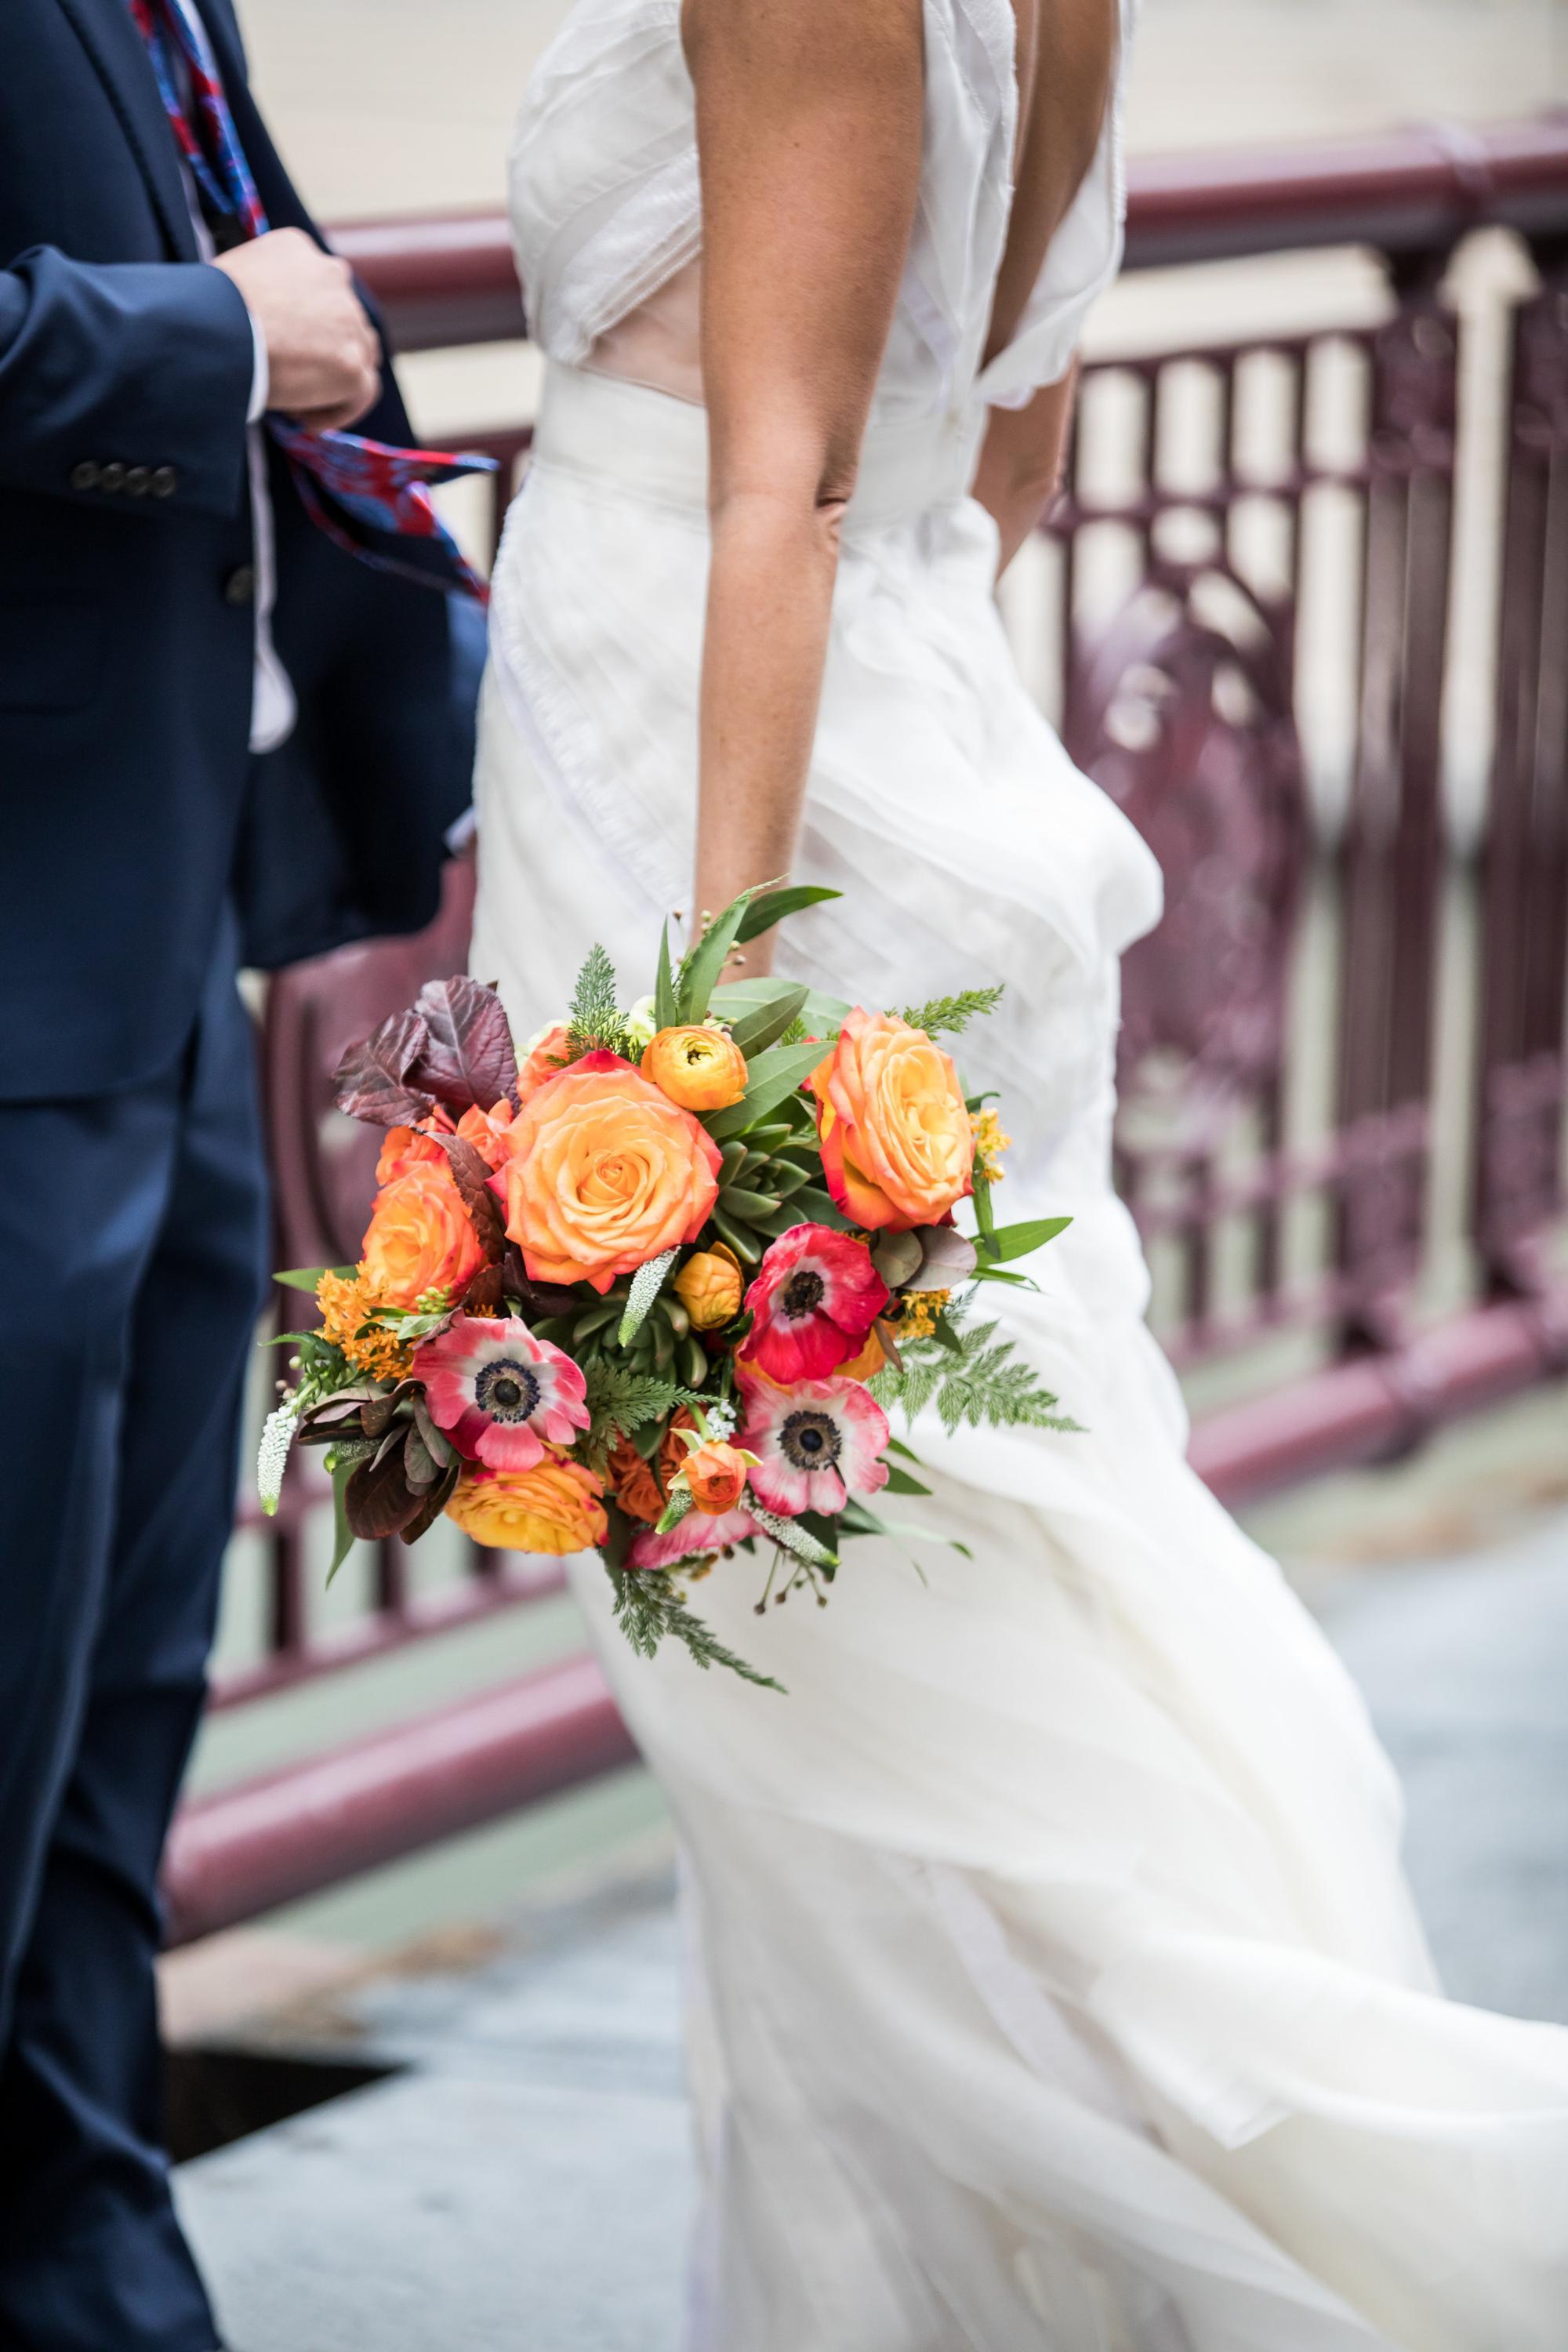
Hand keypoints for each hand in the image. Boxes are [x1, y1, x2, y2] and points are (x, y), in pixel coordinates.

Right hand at [214, 229, 379, 431]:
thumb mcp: (232, 274)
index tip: (281, 346)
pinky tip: (306, 420)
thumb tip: (263, 321)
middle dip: (323, 350)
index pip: (317, 285)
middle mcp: (332, 274)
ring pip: (360, 353)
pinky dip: (338, 409)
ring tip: (299, 402)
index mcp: (299, 248)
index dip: (304, 322)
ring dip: (334, 379)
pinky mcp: (352, 362)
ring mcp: (349, 319)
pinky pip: (362, 392)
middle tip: (291, 376)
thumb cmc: (205, 308)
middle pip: (344, 319)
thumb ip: (260, 288)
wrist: (213, 330)